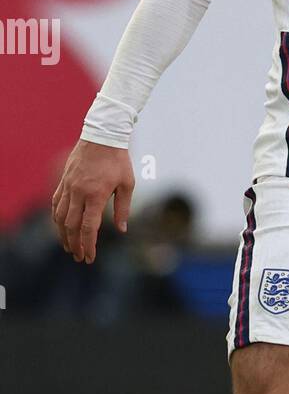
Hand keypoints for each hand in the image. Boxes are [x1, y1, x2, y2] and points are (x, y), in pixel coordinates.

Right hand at [51, 140, 133, 263]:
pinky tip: (61, 226)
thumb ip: (123, 208)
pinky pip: (55, 203)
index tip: (90, 258)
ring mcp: (68, 186)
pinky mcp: (64, 181)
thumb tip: (122, 229)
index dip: (88, 245)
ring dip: (63, 234)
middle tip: (79, 257)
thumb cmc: (118, 160)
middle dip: (75, 244)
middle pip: (71, 226)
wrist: (102, 135)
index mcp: (95, 195)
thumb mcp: (127, 184)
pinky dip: (57, 218)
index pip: (88, 227)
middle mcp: (78, 192)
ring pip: (60, 217)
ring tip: (69, 247)